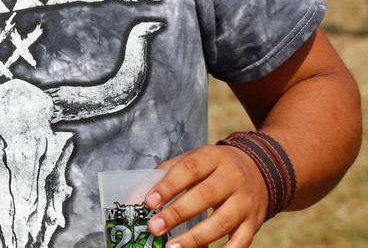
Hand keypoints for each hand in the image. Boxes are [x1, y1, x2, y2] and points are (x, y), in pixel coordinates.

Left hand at [145, 144, 267, 247]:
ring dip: (195, 238)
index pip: (190, 169)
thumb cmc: (215, 166)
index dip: (169, 185)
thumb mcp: (194, 158)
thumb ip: (166, 173)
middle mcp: (232, 179)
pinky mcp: (253, 222)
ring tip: (172, 247)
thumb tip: (137, 196)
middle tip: (154, 228)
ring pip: (222, 222)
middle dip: (177, 213)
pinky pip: (241, 241)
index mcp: (213, 158)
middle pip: (205, 196)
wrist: (260, 169)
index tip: (149, 201)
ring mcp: (245, 202)